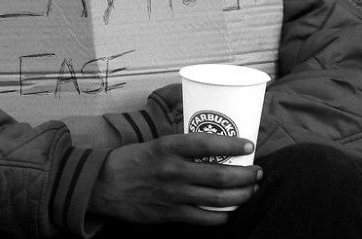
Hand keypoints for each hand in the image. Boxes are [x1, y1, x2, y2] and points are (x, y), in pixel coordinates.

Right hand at [89, 133, 260, 225]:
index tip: (248, 144)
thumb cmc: (131, 160)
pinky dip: (221, 216)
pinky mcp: (170, 214)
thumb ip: (180, 148)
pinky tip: (227, 211)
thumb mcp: (155, 144)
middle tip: (257, 172)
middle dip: (245, 175)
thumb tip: (213, 148)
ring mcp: (173, 194)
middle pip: (219, 174)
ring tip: (250, 190)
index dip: (231, 143)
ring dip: (240, 195)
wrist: (104, 184)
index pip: (206, 143)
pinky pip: (204, 218)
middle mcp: (172, 170)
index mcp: (167, 147)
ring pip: (218, 198)